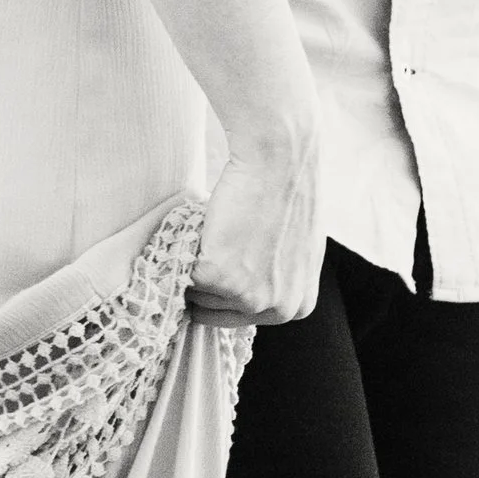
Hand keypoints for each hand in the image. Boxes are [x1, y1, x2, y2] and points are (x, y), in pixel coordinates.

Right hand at [188, 138, 321, 328]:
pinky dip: (185, 247)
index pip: (241, 317)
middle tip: (214, 241)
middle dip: (206, 279)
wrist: (280, 160)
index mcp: (296, 308)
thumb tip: (248, 287)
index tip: (216, 267)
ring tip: (216, 229)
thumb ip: (276, 281)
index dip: (222, 291)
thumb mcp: (297, 253)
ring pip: (195, 292)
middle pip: (214, 310)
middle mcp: (275, 310)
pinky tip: (209, 222)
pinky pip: (181, 271)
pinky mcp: (215, 275)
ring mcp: (246, 296)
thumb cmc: (289, 194)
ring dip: (194, 262)